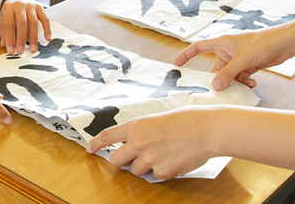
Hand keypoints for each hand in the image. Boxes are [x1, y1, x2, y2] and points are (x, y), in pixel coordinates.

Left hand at [0, 0, 51, 53]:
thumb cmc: (11, 10)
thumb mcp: (3, 17)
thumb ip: (3, 30)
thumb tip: (4, 44)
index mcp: (9, 7)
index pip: (9, 24)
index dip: (9, 38)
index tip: (10, 51)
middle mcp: (20, 5)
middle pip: (22, 23)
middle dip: (21, 39)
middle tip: (21, 51)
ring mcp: (31, 6)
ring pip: (33, 22)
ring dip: (33, 37)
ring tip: (33, 49)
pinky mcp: (40, 7)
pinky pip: (45, 19)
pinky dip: (47, 29)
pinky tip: (48, 39)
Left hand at [86, 107, 217, 179]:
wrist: (204, 129)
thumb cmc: (184, 120)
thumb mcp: (156, 119)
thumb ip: (141, 131)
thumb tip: (132, 145)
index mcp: (135, 126)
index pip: (107, 136)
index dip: (96, 144)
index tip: (90, 149)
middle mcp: (138, 143)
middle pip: (116, 160)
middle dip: (122, 161)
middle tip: (132, 158)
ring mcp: (149, 159)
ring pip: (136, 170)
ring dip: (144, 166)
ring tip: (162, 153)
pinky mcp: (162, 172)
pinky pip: (155, 176)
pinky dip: (162, 171)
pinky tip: (173, 159)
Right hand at [174, 26, 291, 90]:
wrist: (284, 44)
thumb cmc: (262, 43)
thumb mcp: (242, 60)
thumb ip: (228, 74)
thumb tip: (215, 86)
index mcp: (221, 43)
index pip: (198, 48)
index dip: (186, 55)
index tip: (177, 65)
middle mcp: (227, 51)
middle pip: (216, 69)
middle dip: (220, 79)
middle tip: (221, 90)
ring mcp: (237, 59)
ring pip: (229, 76)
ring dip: (235, 82)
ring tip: (245, 84)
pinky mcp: (248, 65)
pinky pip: (240, 77)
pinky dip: (244, 82)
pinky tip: (253, 82)